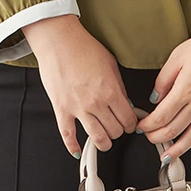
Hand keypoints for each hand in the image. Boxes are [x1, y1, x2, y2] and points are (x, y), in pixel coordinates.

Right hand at [21, 15, 138, 157]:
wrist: (59, 40)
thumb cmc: (83, 47)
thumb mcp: (110, 63)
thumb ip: (119, 86)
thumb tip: (125, 102)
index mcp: (110, 90)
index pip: (127, 119)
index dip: (131, 123)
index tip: (130, 123)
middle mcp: (95, 102)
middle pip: (114, 131)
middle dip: (118, 130)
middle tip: (117, 126)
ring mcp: (77, 108)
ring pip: (96, 138)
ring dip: (103, 142)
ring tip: (104, 139)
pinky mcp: (61, 109)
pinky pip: (67, 134)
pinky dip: (72, 146)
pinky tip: (76, 150)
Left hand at [134, 15, 190, 164]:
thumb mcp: (177, 56)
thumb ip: (163, 79)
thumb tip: (155, 97)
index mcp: (185, 90)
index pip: (161, 116)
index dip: (148, 125)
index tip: (141, 126)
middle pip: (174, 130)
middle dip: (158, 138)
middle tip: (150, 139)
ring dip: (178, 149)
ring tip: (168, 156)